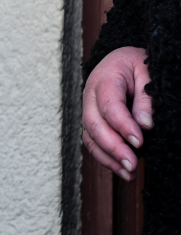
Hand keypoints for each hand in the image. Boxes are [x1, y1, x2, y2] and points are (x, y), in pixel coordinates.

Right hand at [82, 46, 151, 180]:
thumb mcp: (148, 71)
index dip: (122, 125)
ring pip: (90, 137)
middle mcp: (90, 96)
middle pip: (94, 124)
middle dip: (113, 147)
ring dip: (108, 157)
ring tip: (129, 173)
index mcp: (104, 79)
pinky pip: (92, 142)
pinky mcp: (92, 122)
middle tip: (132, 164)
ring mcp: (88, 110)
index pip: (109, 105)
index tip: (139, 142)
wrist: (122, 61)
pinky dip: (105, 158)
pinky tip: (121, 169)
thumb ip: (146, 96)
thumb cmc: (136, 65)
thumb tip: (145, 124)